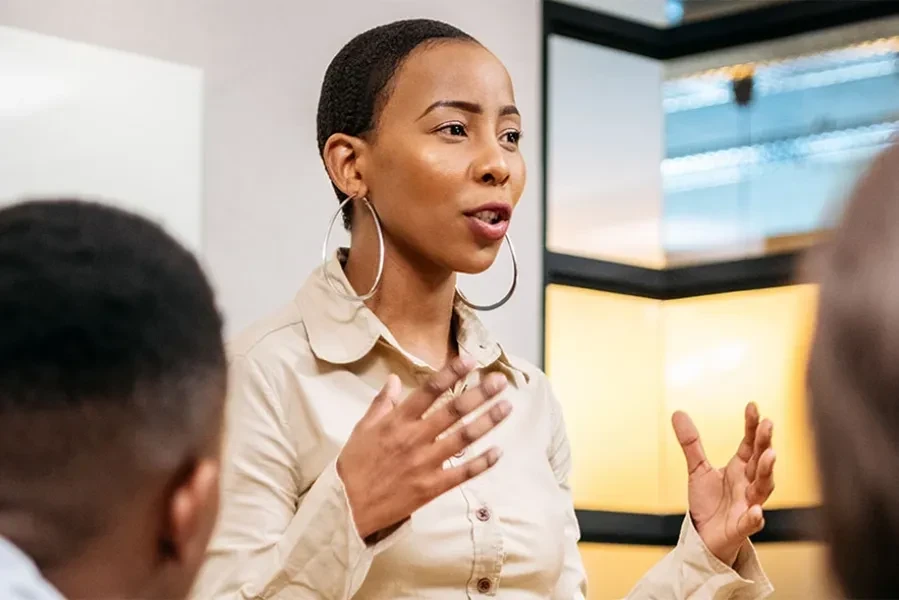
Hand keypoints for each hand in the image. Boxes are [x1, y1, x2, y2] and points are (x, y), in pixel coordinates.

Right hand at [338, 357, 510, 539]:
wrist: (348, 507)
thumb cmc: (354, 465)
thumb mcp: (362, 428)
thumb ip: (381, 403)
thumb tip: (392, 378)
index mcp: (397, 421)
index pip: (429, 390)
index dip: (451, 373)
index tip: (470, 360)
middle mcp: (414, 438)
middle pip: (453, 411)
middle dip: (480, 394)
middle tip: (499, 381)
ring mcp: (425, 463)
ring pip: (463, 438)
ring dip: (487, 422)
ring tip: (507, 407)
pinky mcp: (431, 487)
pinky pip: (462, 473)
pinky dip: (482, 463)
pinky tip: (498, 451)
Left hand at [672, 402, 775, 566]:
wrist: (705, 536)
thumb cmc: (709, 503)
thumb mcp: (697, 470)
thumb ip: (691, 443)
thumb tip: (677, 412)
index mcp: (741, 468)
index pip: (750, 443)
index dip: (752, 426)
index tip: (752, 406)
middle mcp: (749, 483)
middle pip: (760, 461)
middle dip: (765, 443)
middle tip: (768, 424)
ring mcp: (748, 504)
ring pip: (763, 487)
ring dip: (767, 471)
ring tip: (770, 455)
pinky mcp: (742, 526)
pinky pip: (751, 522)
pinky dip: (755, 517)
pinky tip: (756, 511)